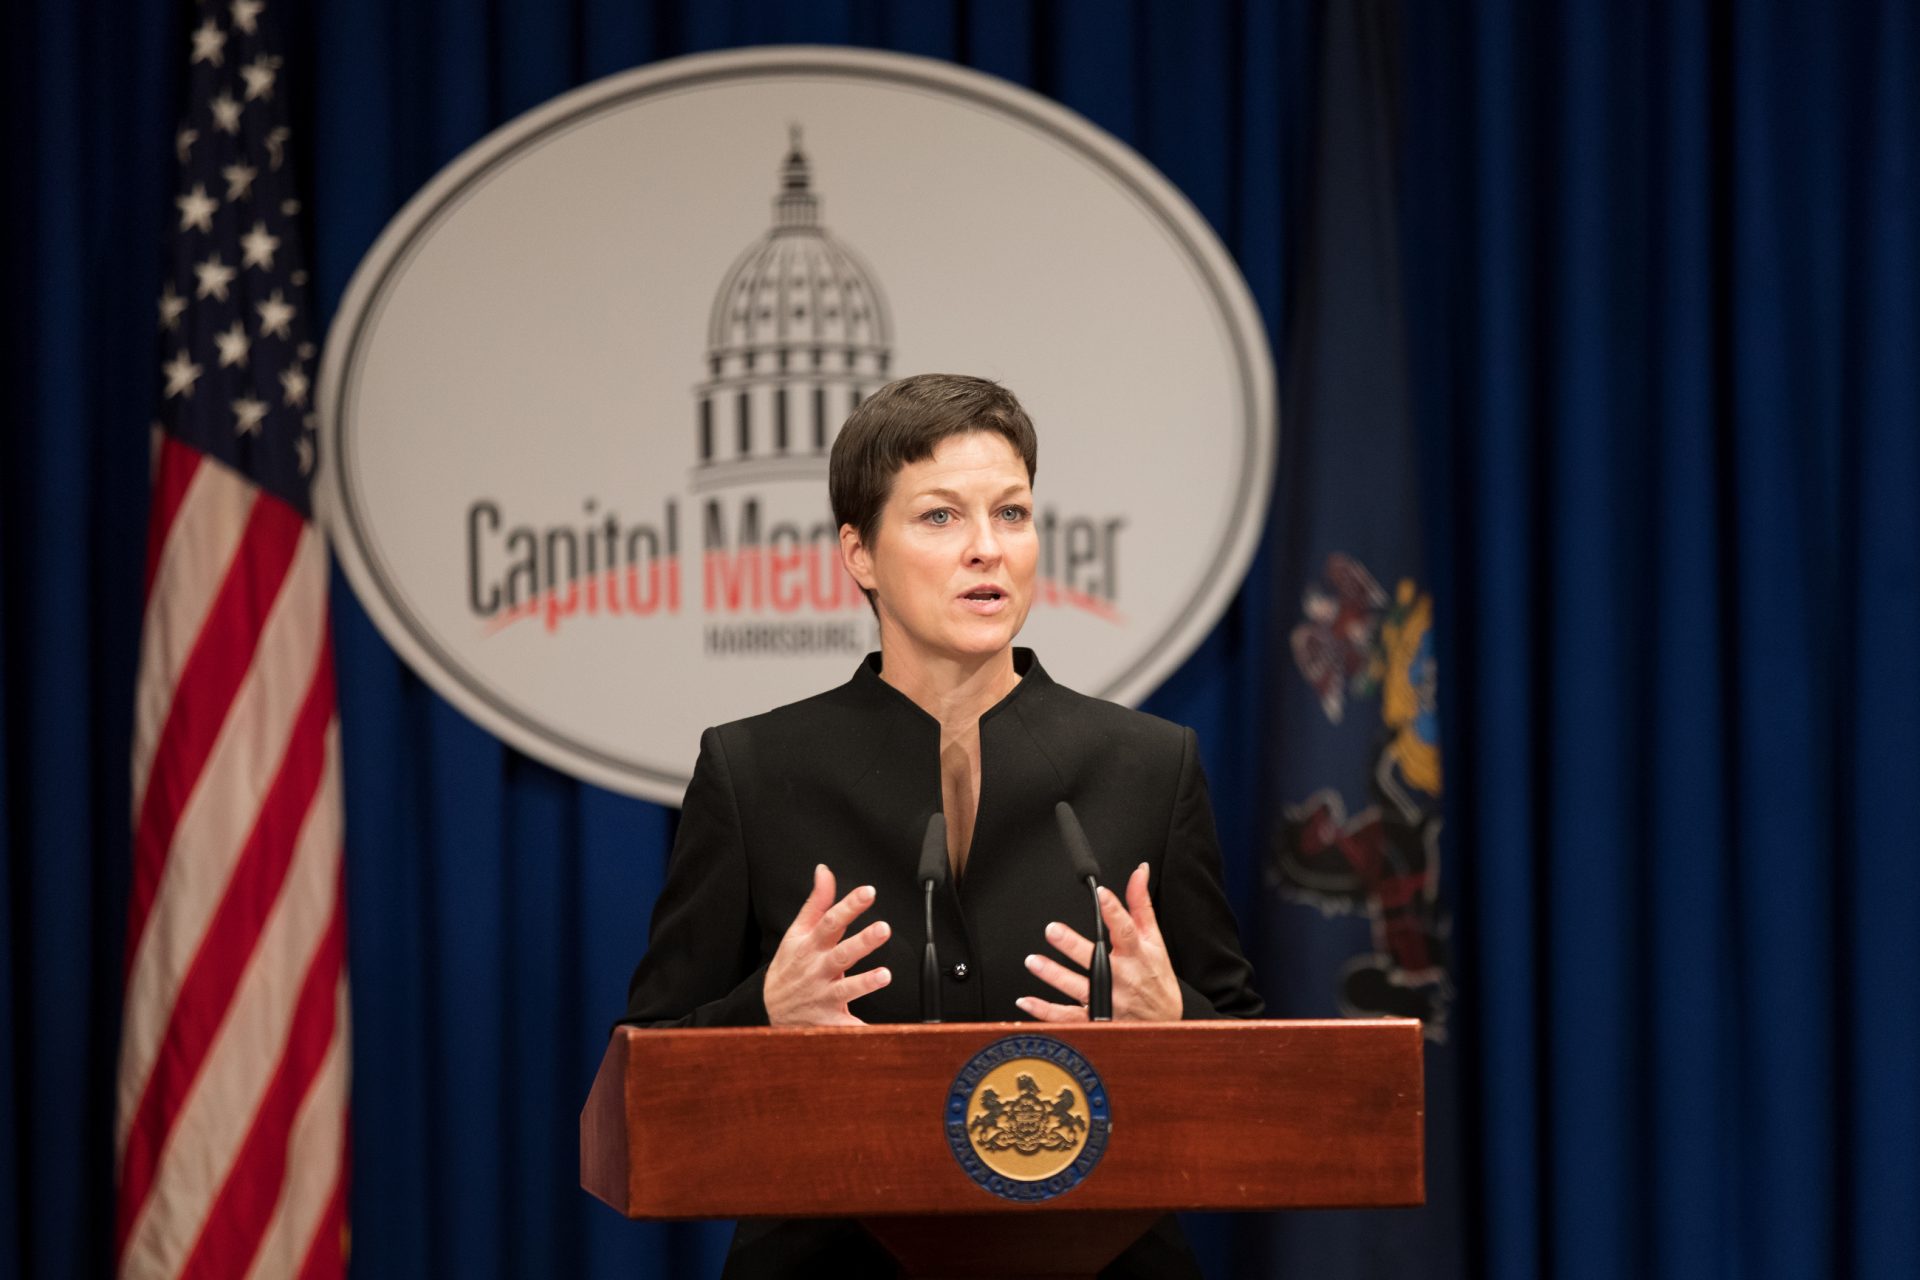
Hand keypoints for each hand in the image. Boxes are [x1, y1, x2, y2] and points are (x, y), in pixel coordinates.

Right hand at [764, 864, 892, 1026]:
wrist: (767, 1009)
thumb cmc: (789, 966)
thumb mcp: (797, 932)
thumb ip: (817, 903)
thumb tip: (825, 872)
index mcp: (811, 946)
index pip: (830, 921)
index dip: (850, 905)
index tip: (868, 892)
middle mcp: (818, 970)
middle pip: (842, 954)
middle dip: (862, 942)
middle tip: (883, 928)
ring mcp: (823, 996)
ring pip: (845, 990)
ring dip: (864, 983)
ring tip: (884, 975)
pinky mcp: (829, 1021)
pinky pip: (845, 1028)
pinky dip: (858, 1031)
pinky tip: (876, 1032)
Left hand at [1018, 863, 1181, 1022]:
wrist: (1164, 1023)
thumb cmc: (1156, 978)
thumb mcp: (1155, 941)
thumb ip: (1141, 905)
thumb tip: (1139, 871)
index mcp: (1137, 955)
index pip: (1126, 930)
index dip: (1115, 911)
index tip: (1102, 894)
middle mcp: (1122, 978)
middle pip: (1096, 960)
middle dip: (1074, 945)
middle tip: (1053, 930)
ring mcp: (1108, 1001)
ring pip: (1078, 988)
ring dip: (1054, 975)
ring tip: (1033, 961)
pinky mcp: (1096, 1020)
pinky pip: (1068, 1017)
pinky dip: (1045, 1012)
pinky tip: (1027, 1001)